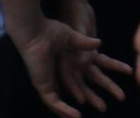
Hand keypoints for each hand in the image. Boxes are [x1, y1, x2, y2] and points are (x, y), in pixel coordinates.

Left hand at [11, 15, 127, 116]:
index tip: (104, 90)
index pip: (79, 78)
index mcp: (61, 63)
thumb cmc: (49, 31)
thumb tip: (99, 42)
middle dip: (91, 98)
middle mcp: (54, 74)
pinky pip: (53, 101)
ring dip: (71, 111)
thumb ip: (85, 43)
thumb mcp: (72, 37)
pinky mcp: (42, 85)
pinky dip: (63, 109)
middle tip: (104, 108)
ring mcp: (47, 81)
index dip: (91, 85)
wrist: (35, 32)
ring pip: (61, 100)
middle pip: (76, 90)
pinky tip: (75, 116)